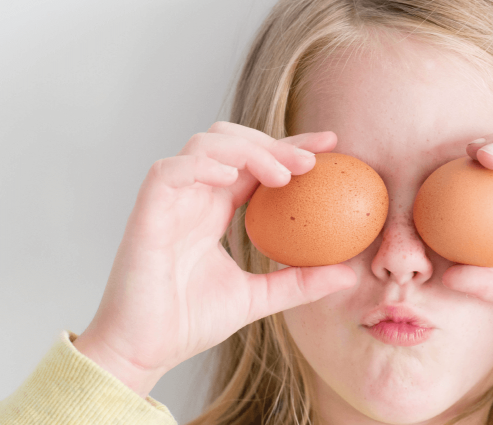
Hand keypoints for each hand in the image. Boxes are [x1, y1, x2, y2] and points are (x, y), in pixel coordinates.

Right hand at [73, 122, 357, 397]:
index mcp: (214, 210)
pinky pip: (169, 171)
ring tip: (282, 175)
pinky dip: (201, 165)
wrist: (143, 352)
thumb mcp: (259, 298)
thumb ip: (300, 282)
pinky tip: (232, 175)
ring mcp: (169, 202)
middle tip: (313, 161)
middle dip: (274, 142)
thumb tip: (349, 275)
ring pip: (204, 144)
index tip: (332, 146)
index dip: (290, 147)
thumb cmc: (189, 324)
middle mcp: (193, 197)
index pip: (255, 163)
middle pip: (232, 141)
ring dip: (246, 149)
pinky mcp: (146, 213)